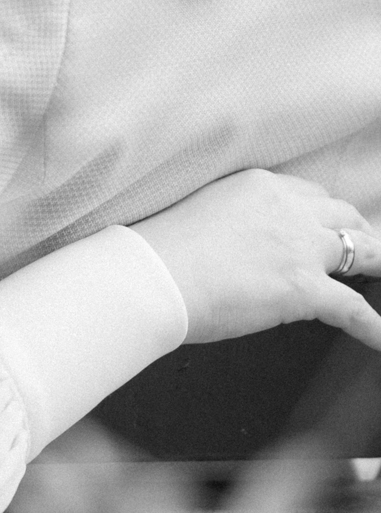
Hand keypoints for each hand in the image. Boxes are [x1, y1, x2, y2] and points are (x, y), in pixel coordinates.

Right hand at [134, 170, 380, 350]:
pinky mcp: (304, 289)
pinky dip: (374, 327)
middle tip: (364, 251)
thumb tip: (242, 246)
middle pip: (342, 216)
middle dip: (357, 233)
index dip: (322, 215)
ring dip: (377, 264)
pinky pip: (354, 309)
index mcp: (261, 186)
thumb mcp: (202, 211)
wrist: (155, 273)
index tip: (326, 226)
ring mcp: (301, 248)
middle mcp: (289, 209)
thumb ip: (234, 220)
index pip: (309, 195)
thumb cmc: (161, 249)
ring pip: (361, 252)